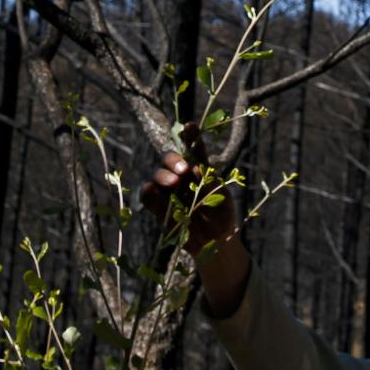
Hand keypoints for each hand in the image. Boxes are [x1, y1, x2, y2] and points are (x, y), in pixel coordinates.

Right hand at [139, 124, 234, 257]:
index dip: (190, 137)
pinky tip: (150, 189)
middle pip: (169, 159)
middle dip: (173, 160)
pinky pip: (148, 197)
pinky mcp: (159, 208)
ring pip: (157, 175)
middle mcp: (181, 177)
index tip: (189, 126)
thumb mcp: (222, 198)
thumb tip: (193, 168)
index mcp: (198, 170)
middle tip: (183, 170)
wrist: (215, 243)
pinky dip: (147, 192)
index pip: (193, 150)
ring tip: (174, 183)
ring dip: (163, 175)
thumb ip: (209, 183)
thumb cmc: (221, 216)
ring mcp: (168, 192)